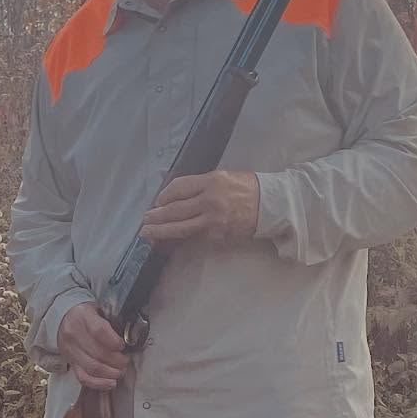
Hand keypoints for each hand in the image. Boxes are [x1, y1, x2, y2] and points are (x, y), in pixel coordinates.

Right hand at [58, 302, 127, 389]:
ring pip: (92, 368)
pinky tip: (111, 383)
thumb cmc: (87, 314)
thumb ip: (112, 319)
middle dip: (118, 361)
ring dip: (111, 373)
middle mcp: (73, 334)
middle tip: (126, 361)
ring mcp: (70, 350)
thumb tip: (131, 335)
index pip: (99, 331)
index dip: (115, 342)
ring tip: (120, 371)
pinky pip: (83, 378)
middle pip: (98, 353)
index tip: (124, 345)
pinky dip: (99, 383)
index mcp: (83, 316)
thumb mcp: (98, 308)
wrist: (63, 319)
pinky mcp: (70, 363)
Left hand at [140, 170, 259, 246]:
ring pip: (180, 227)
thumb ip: (201, 185)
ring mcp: (213, 220)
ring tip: (147, 232)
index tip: (158, 202)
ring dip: (161, 230)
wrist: (272, 205)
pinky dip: (178, 238)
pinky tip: (168, 240)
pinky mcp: (216, 235)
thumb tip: (178, 194)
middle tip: (144, 220)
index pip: (179, 187)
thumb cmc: (248, 188)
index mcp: (211, 180)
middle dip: (157, 215)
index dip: (164, 196)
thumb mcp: (225, 177)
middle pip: (175, 209)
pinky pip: (193, 237)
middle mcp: (210, 200)